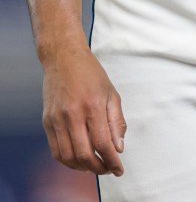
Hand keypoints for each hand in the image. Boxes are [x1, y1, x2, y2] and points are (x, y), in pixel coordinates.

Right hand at [42, 46, 125, 175]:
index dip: (112, 160)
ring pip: (68, 157)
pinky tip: (78, 159)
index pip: (103, 143)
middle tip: (107, 169)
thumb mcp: (111, 92)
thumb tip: (118, 147)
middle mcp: (72, 114)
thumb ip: (116, 121)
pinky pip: (56, 151)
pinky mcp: (47, 122)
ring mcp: (57, 119)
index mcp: (92, 105)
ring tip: (94, 165)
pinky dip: (68, 161)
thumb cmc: (89, 72)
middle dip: (98, 168)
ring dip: (83, 167)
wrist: (63, 57)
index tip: (119, 169)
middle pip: (84, 155)